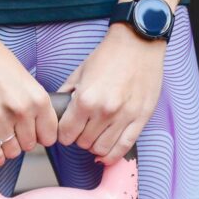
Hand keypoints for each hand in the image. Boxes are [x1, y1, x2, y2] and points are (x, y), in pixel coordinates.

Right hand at [0, 33, 58, 167]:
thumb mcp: (27, 81)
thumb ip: (36, 107)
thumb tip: (41, 134)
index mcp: (37, 99)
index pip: (49, 136)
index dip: (40, 135)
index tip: (32, 131)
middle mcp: (20, 111)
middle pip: (29, 146)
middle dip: (21, 140)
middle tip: (11, 128)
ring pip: (12, 152)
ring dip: (6, 147)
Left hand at [56, 23, 166, 164]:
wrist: (138, 44)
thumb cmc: (109, 56)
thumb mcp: (79, 72)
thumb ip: (67, 94)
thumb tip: (57, 111)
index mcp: (85, 99)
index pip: (66, 134)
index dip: (64, 134)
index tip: (67, 131)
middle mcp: (104, 112)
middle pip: (83, 143)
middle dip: (79, 139)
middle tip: (82, 130)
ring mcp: (124, 117)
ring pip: (102, 149)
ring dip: (95, 146)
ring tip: (95, 136)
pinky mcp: (140, 120)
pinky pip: (124, 148)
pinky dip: (112, 155)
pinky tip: (107, 153)